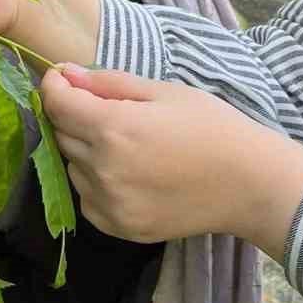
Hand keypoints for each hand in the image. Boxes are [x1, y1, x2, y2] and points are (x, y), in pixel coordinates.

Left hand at [41, 66, 302, 259]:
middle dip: (74, 115)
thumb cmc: (212, 127)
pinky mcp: (118, 228)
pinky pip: (87, 198)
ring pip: (72, 167)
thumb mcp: (165, 91)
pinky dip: (96, 183)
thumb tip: (66, 74)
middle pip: (62, 135)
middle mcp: (103, 168)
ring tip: (125, 144)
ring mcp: (109, 203)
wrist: (248, 183)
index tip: (62, 77)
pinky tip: (128, 173)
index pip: (57, 104)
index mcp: (114, 128)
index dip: (54, 85)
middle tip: (109, 109)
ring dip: (85, 151)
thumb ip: (110, 83)